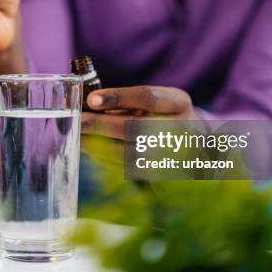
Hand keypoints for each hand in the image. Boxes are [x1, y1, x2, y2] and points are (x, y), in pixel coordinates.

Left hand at [80, 86, 197, 168]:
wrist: (194, 148)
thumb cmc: (162, 117)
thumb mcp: (155, 102)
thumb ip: (126, 101)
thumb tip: (88, 104)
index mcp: (178, 103)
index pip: (148, 97)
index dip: (117, 97)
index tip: (91, 99)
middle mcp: (181, 129)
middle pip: (135, 127)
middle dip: (100, 124)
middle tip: (77, 120)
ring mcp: (173, 155)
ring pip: (128, 152)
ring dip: (98, 145)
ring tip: (78, 136)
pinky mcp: (160, 174)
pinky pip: (126, 167)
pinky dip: (104, 157)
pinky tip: (90, 149)